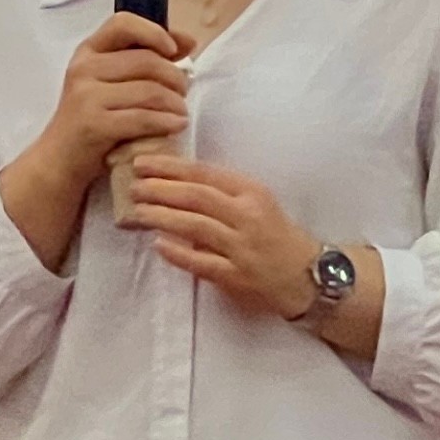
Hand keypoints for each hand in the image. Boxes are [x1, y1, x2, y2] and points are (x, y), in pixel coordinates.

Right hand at [40, 10, 190, 176]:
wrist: (58, 160)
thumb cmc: (92, 118)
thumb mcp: (111, 83)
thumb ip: (146, 58)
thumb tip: (188, 42)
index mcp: (89, 51)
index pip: (123, 23)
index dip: (154, 32)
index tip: (174, 50)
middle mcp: (83, 68)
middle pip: (146, 60)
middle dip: (175, 77)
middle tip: (184, 92)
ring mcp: (86, 96)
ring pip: (149, 90)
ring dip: (175, 103)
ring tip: (182, 112)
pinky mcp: (93, 125)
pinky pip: (143, 118)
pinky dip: (167, 122)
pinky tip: (177, 125)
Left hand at [124, 153, 317, 318]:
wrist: (305, 274)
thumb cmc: (275, 233)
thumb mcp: (257, 202)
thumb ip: (223, 193)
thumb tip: (176, 182)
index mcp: (252, 191)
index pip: (205, 174)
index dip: (172, 167)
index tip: (145, 163)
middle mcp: (247, 216)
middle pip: (197, 197)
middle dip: (161, 188)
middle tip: (134, 184)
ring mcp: (241, 247)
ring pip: (196, 226)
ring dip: (163, 216)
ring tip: (138, 210)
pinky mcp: (236, 276)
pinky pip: (201, 262)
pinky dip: (177, 253)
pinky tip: (158, 244)